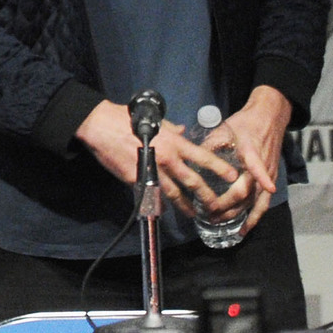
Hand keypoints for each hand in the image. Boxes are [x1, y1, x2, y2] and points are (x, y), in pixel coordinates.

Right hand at [73, 100, 237, 218]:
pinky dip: (159, 202)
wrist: (100, 126)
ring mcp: (151, 171)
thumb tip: (181, 130)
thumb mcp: (154, 119)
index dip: (219, 167)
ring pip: (174, 193)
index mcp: (173, 142)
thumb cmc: (126, 118)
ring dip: (185, 205)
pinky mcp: (136, 180)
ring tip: (193, 213)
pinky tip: (164, 208)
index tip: (232, 176)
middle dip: (207, 195)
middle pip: (192, 181)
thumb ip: (171, 128)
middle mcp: (166, 159)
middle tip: (216, 206)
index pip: (202, 157)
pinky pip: (151, 193)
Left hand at [218, 85, 291, 231]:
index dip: (260, 178)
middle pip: (248, 193)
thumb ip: (211, 145)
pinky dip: (255, 217)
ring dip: (242, 217)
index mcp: (252, 154)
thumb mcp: (225, 129)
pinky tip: (245, 228)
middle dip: (229, 207)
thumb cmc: (246, 123)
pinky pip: (263, 203)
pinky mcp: (270, 181)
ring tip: (224, 227)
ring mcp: (268, 177)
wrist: (269, 118)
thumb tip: (193, 159)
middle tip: (210, 215)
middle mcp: (263, 169)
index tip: (258, 191)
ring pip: (257, 203)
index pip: (256, 168)